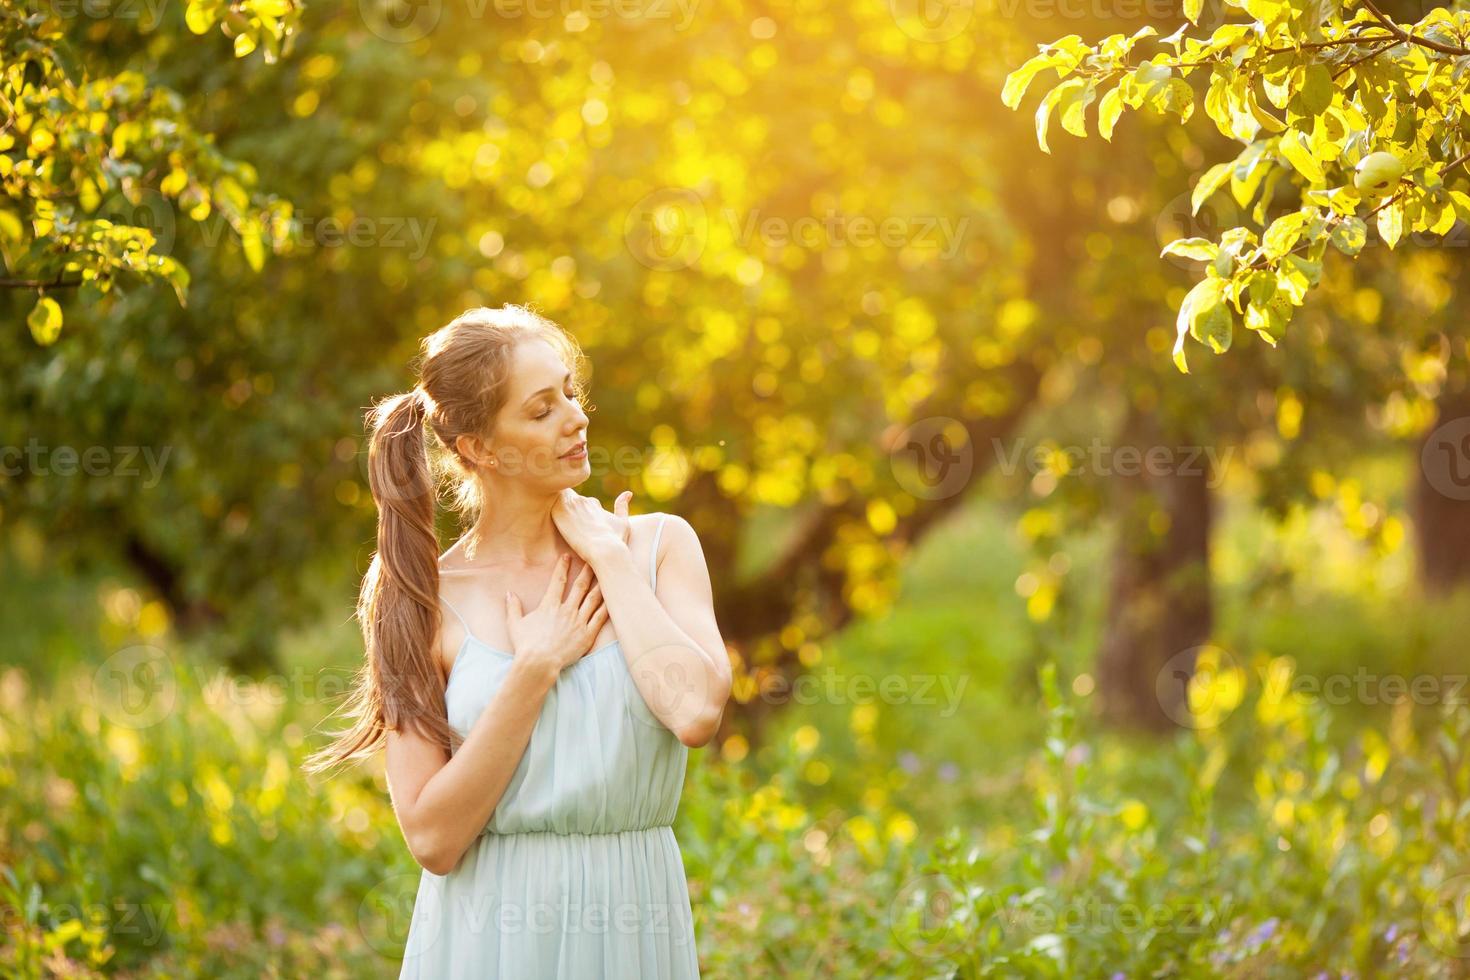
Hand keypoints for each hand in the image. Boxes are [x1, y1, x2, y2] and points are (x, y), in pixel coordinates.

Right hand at [504, 554, 608, 679]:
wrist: (539, 663)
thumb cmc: (525, 645)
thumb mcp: (515, 624)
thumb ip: (513, 607)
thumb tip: (509, 593)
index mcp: (550, 605)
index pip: (558, 580)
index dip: (563, 566)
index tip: (567, 556)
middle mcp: (567, 610)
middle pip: (581, 585)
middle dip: (587, 571)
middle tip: (594, 560)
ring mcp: (579, 622)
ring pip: (593, 599)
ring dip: (600, 585)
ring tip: (607, 575)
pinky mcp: (587, 634)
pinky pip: (600, 617)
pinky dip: (607, 606)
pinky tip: (613, 598)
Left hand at [551, 488, 631, 563]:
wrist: (606, 550)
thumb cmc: (616, 540)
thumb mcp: (623, 522)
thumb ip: (622, 506)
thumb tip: (628, 493)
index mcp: (592, 503)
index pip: (578, 502)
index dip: (573, 513)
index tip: (571, 524)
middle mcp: (581, 501)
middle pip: (565, 502)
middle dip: (561, 510)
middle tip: (557, 523)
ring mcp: (570, 507)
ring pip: (556, 502)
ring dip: (553, 509)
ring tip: (546, 519)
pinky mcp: (559, 513)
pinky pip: (549, 507)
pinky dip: (547, 512)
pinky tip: (545, 522)